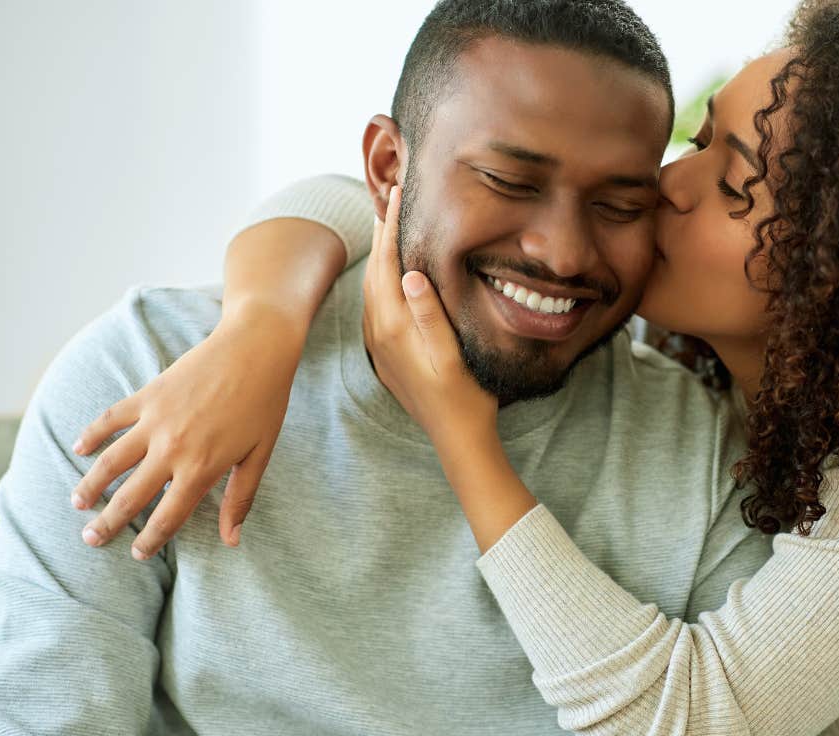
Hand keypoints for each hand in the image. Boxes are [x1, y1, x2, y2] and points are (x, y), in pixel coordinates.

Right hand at [70, 306, 303, 557]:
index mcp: (201, 468)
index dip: (151, 540)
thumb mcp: (260, 455)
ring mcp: (155, 420)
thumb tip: (232, 540)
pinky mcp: (148, 395)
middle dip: (108, 522)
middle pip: (131, 496)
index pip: (168, 516)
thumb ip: (241, 499)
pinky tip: (78, 447)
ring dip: (91, 485)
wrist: (255, 347)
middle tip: (90, 539)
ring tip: (77, 503)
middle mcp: (172, 449)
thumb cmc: (264, 403)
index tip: (137, 555)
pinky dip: (92, 433)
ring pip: (111, 461)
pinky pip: (111, 419)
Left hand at [361, 185, 498, 448]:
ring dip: (379, 255)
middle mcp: (380, 333)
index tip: (397, 192)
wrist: (457, 440)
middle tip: (390, 197)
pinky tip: (392, 275)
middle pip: (375, 270)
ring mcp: (380, 345)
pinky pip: (376, 305)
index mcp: (394, 328)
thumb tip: (409, 274)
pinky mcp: (386, 355)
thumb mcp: (453, 356)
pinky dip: (381, 280)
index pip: (387, 263)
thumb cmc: (465, 398)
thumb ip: (429, 316)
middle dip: (381, 233)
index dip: (390, 226)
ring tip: (388, 226)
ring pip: (373, 288)